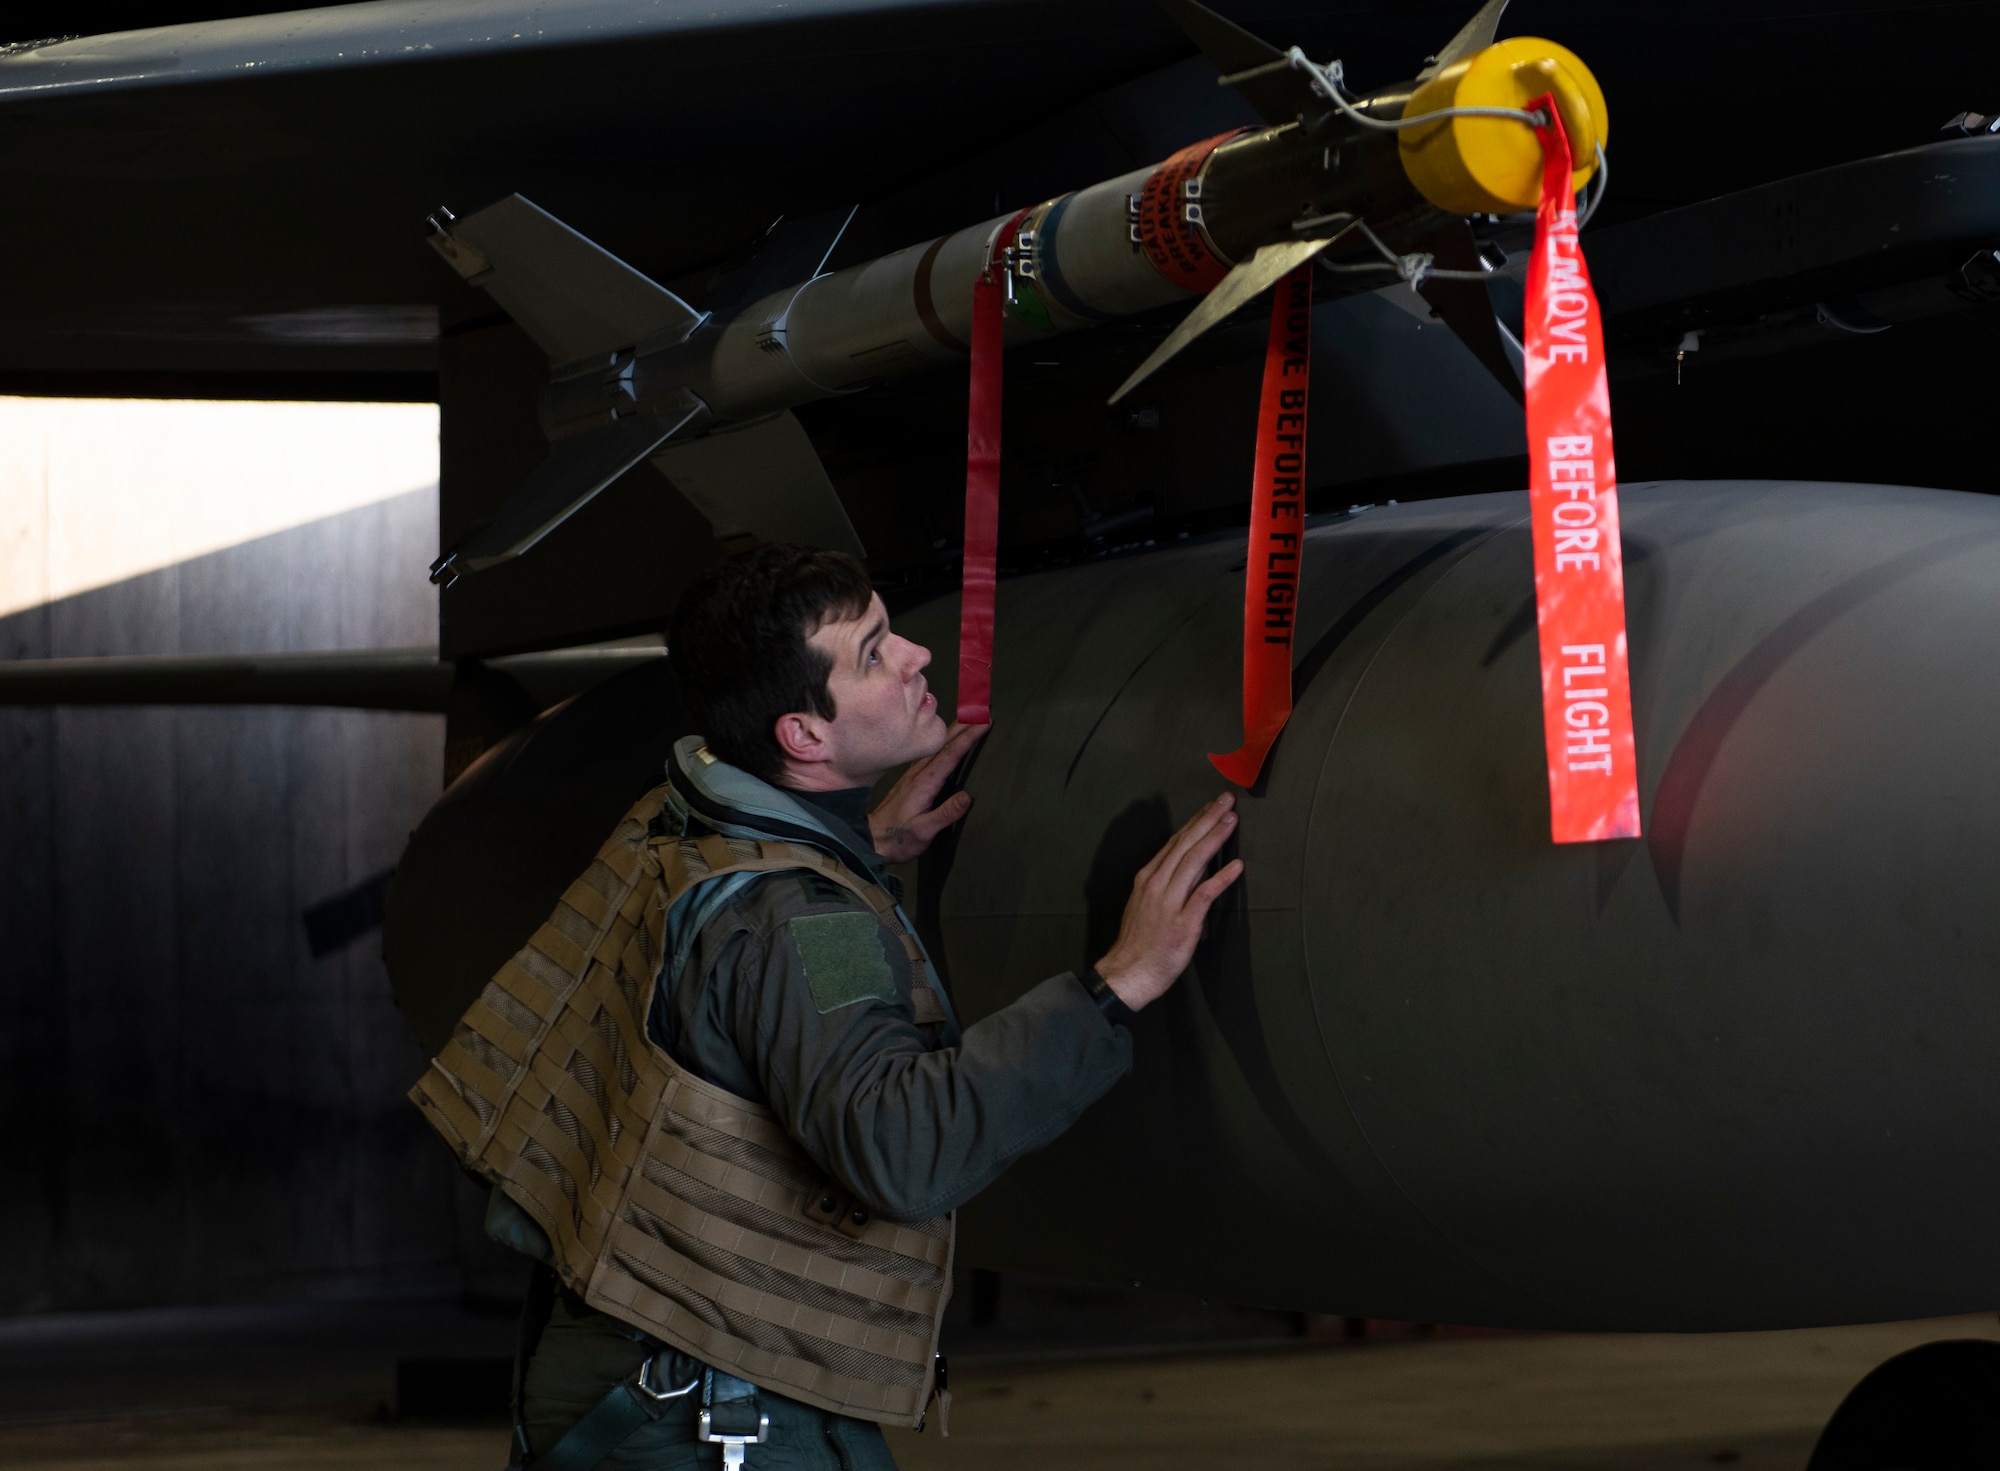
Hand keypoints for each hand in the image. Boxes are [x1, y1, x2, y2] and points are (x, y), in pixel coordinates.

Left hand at [869, 722, 989, 862]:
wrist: (873, 839)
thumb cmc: (898, 838)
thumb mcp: (924, 831)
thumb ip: (945, 814)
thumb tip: (968, 796)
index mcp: (925, 782)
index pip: (951, 754)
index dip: (968, 737)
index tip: (984, 723)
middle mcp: (918, 773)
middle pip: (944, 743)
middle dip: (964, 725)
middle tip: (982, 711)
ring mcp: (913, 773)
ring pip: (936, 745)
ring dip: (954, 730)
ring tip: (969, 719)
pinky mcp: (911, 778)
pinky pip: (930, 752)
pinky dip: (942, 741)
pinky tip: (945, 739)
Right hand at [1094, 794, 1243, 1011]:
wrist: (1128, 972)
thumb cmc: (1139, 942)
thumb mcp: (1145, 904)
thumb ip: (1166, 885)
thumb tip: (1191, 869)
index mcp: (1148, 878)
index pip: (1175, 842)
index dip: (1195, 822)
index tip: (1211, 807)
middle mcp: (1157, 884)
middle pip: (1186, 844)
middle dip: (1208, 819)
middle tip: (1227, 800)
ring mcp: (1169, 902)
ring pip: (1194, 861)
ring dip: (1215, 838)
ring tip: (1232, 820)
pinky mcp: (1183, 922)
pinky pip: (1204, 894)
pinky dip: (1221, 878)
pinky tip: (1237, 866)